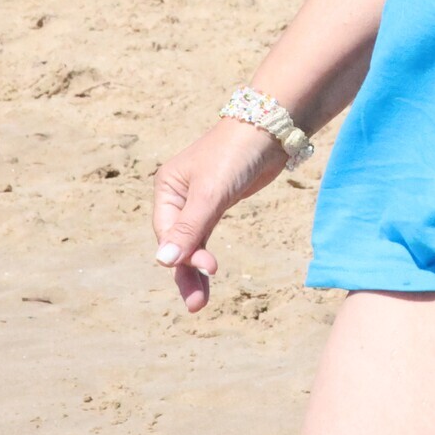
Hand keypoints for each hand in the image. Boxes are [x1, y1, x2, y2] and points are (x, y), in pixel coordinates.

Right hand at [151, 118, 288, 312]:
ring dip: (196, 269)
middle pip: (177, 242)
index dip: (184, 254)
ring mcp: (198, 200)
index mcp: (168, 187)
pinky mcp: (218, 202)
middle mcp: (178, 195)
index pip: (168, 232)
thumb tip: (163, 263)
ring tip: (199, 303)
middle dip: (186, 272)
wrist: (271, 128)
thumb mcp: (211, 192)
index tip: (208, 268)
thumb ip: (190, 227)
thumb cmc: (237, 153)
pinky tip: (208, 272)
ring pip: (192, 242)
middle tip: (196, 306)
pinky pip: (205, 234)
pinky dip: (205, 254)